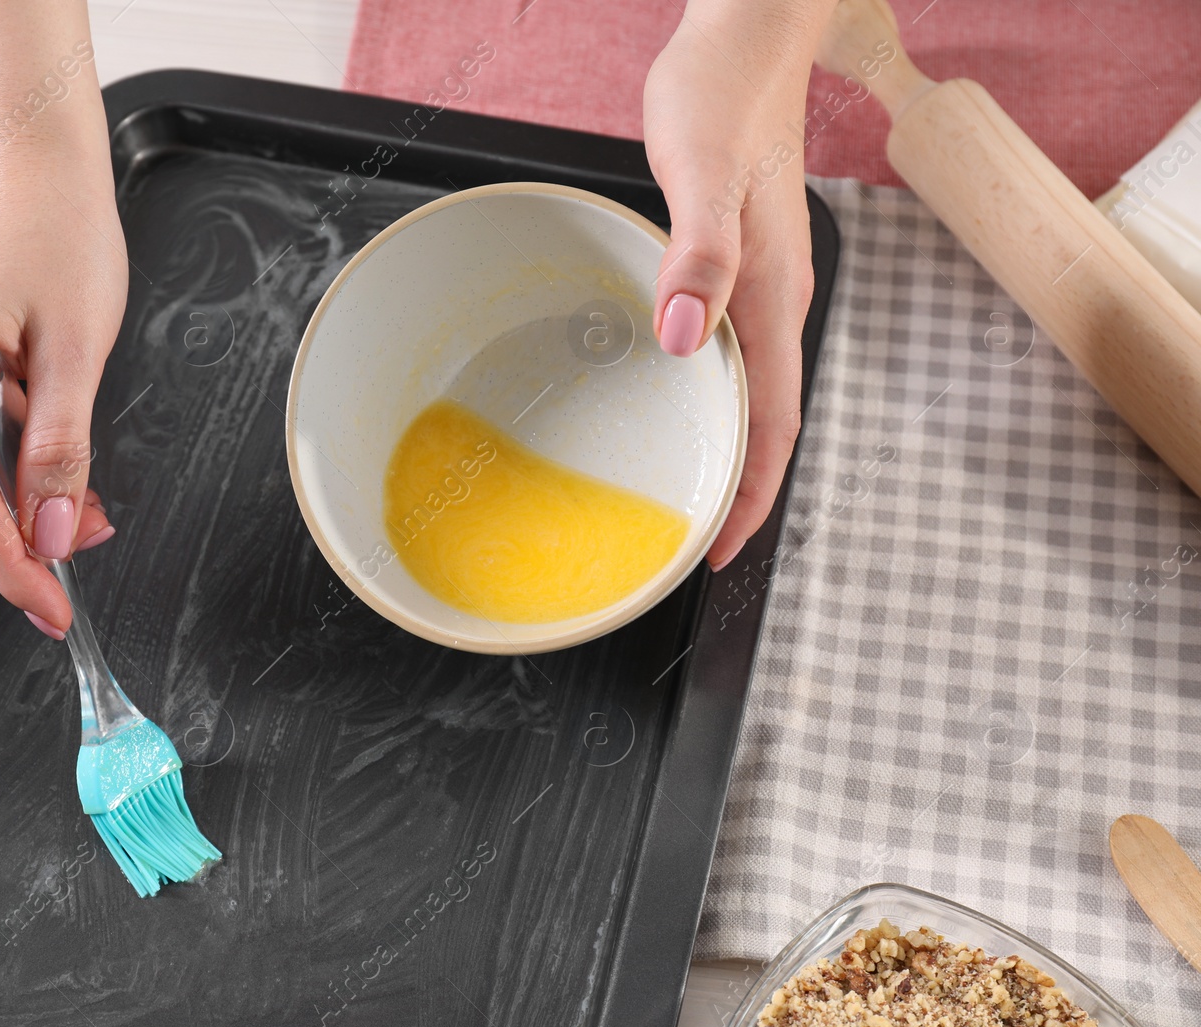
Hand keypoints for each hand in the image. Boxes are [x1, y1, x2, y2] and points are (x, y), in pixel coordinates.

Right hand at [0, 157, 125, 638]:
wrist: (34, 169)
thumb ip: (63, 450)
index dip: (17, 573)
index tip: (56, 612)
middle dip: (13, 548)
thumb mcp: (77, 351)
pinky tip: (54, 470)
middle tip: (90, 546)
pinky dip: (3, 481)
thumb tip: (59, 535)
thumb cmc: (58, 236)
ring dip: (11, 516)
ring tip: (85, 505)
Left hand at [644, 2, 829, 570]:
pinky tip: (677, 394)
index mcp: (774, 295)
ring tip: (687, 489)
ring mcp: (761, 281)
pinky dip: (712, 393)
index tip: (720, 549)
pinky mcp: (738, 259)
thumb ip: (699, 254)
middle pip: (768, 420)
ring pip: (752, 389)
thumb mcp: (703, 171)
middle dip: (739, 489)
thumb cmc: (725, 95)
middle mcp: (775, 299)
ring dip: (727, 446)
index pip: (775, 422)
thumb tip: (684, 339)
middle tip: (695, 541)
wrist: (746, 35)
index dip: (751, 493)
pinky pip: (732, 349)